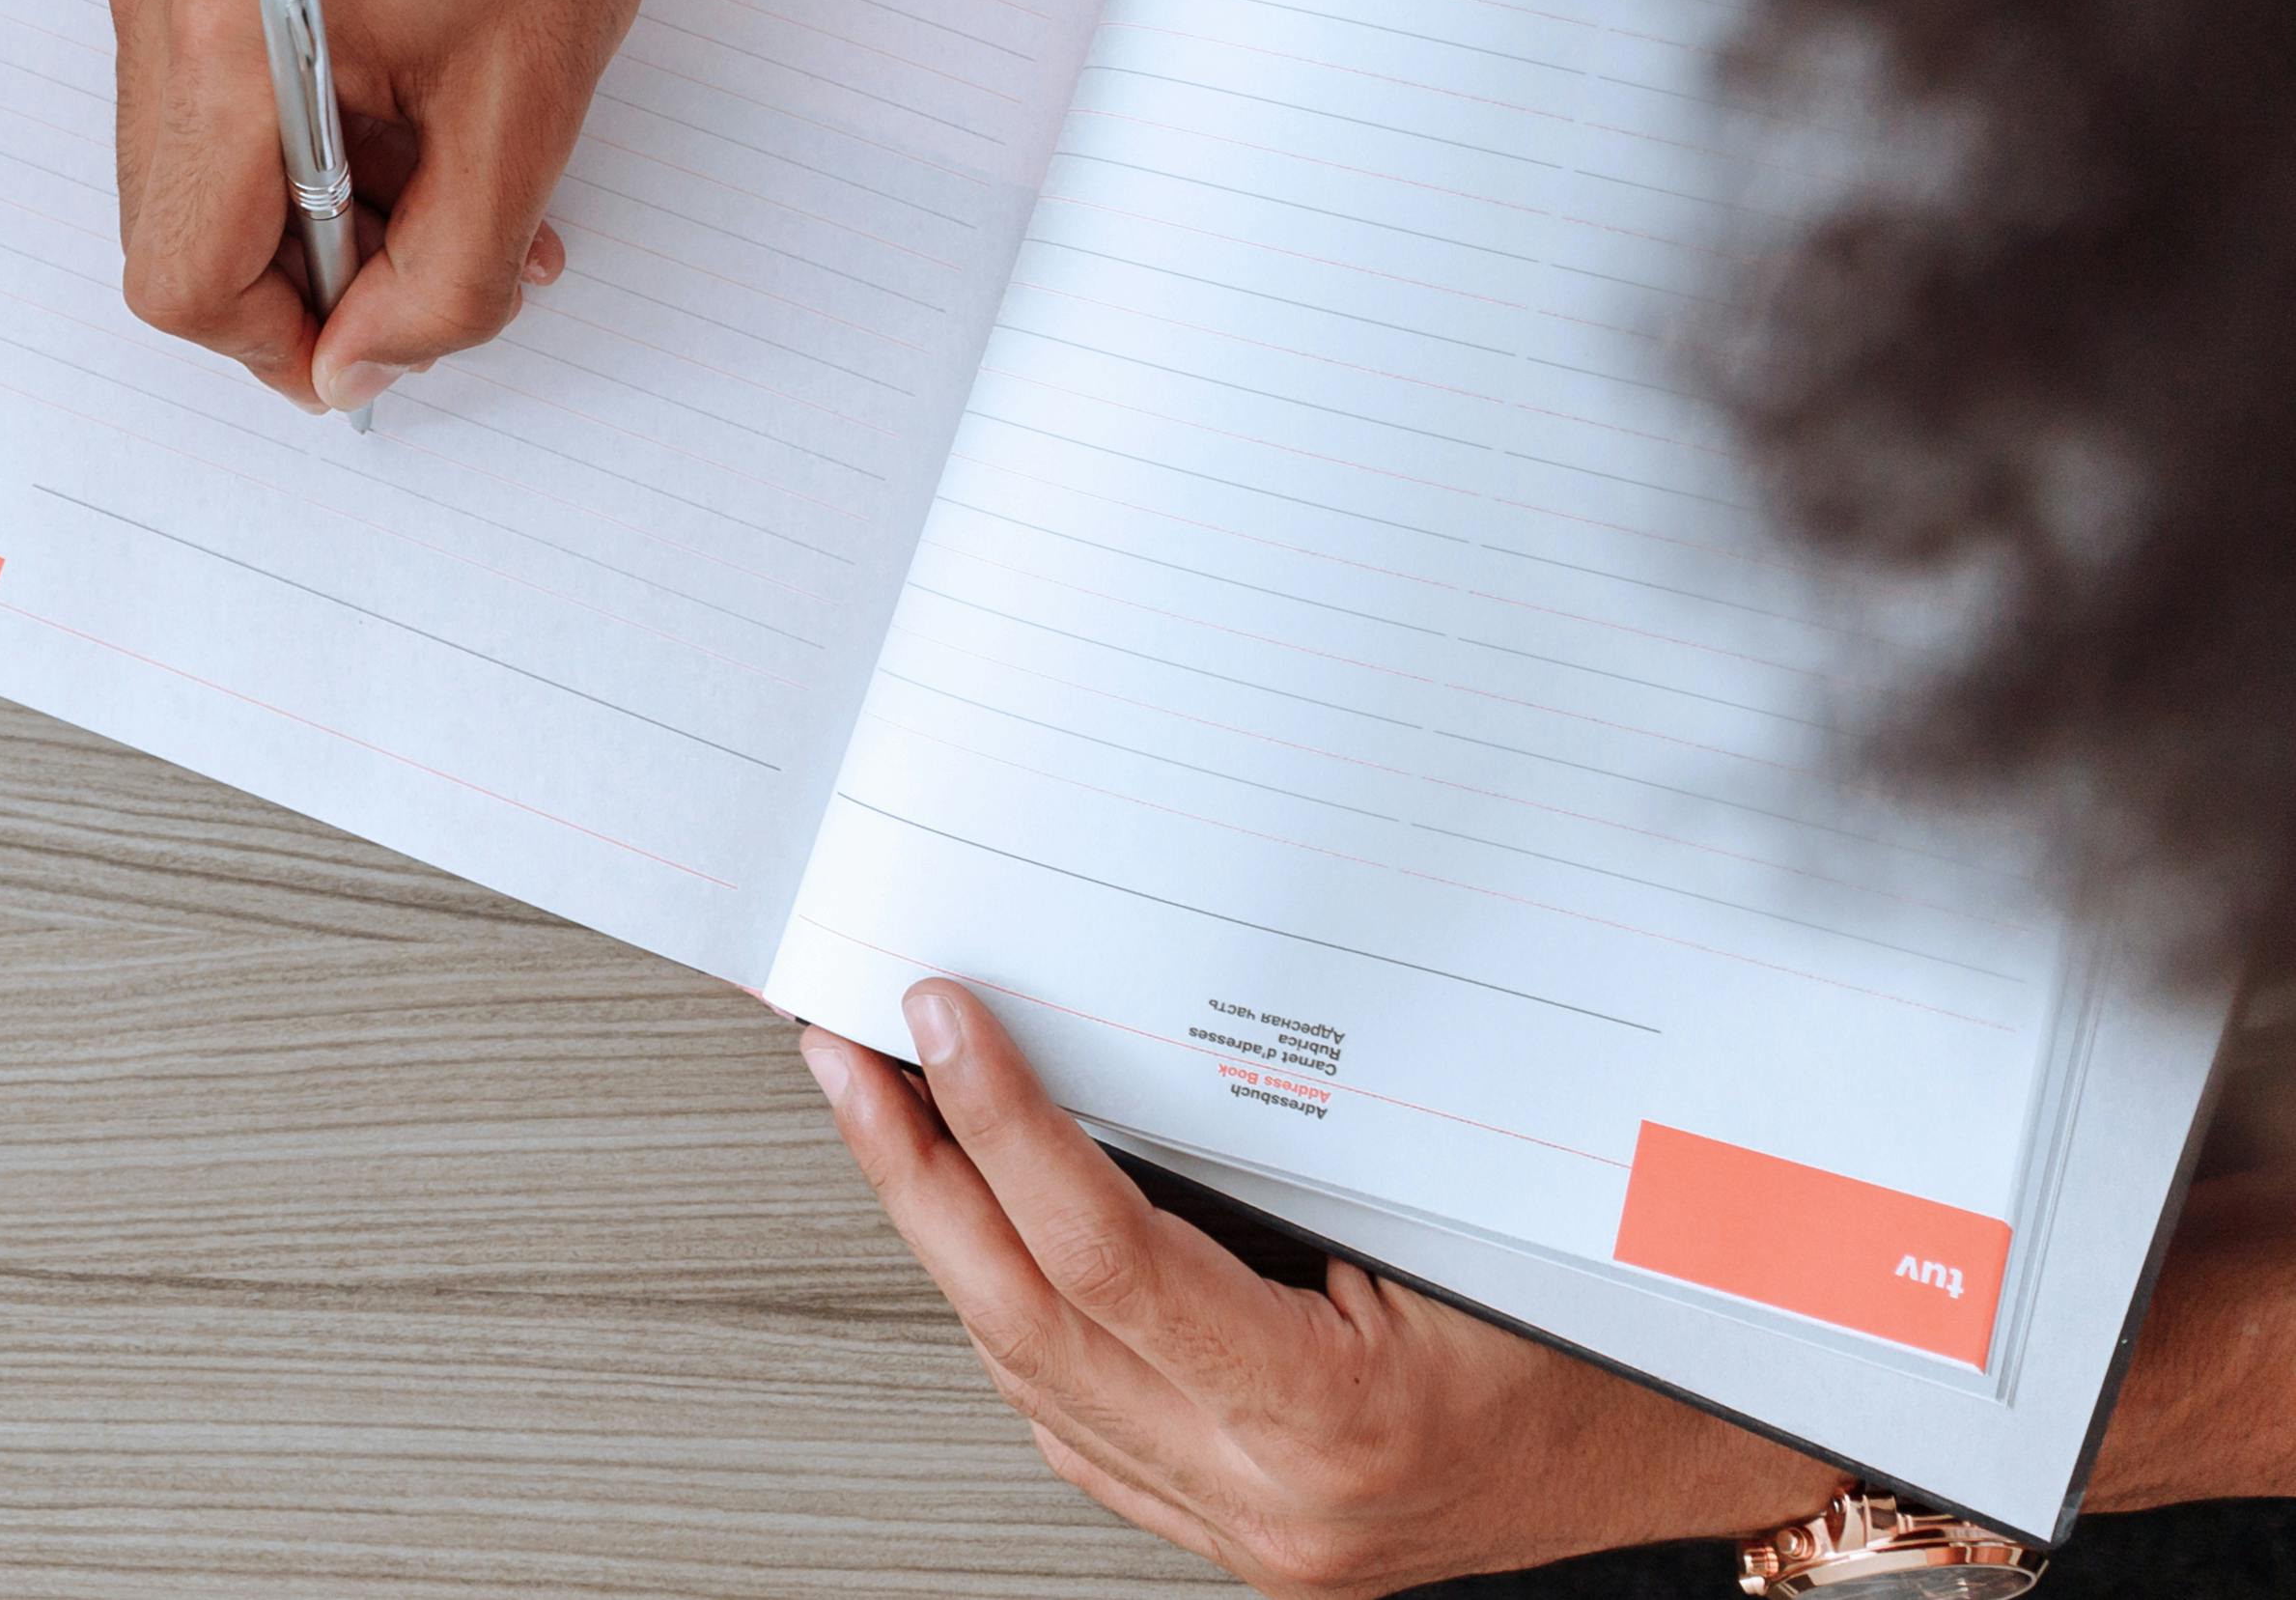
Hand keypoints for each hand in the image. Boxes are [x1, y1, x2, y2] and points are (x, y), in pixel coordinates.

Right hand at [100, 0, 686, 412]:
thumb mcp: (527, 110)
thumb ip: (446, 279)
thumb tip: (368, 367)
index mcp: (220, 31)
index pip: (179, 278)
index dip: (282, 343)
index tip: (377, 342)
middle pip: (174, 225)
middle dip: (310, 271)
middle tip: (444, 251)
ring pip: (198, 159)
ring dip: (319, 199)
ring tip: (453, 162)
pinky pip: (216, 78)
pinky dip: (307, 122)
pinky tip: (417, 95)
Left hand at [804, 984, 1840, 1597]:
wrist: (1705, 1453)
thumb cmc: (1622, 1332)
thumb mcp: (1468, 1213)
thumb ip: (1299, 1144)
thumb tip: (1130, 1017)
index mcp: (1335, 1423)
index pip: (1105, 1253)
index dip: (1003, 1124)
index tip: (939, 1022)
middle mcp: (1273, 1500)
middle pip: (1029, 1317)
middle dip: (917, 1171)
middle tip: (844, 1056)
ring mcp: (1248, 1530)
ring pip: (1031, 1372)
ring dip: (948, 1234)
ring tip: (881, 1113)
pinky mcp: (1240, 1532)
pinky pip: (1076, 1421)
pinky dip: (1015, 1317)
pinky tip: (973, 1229)